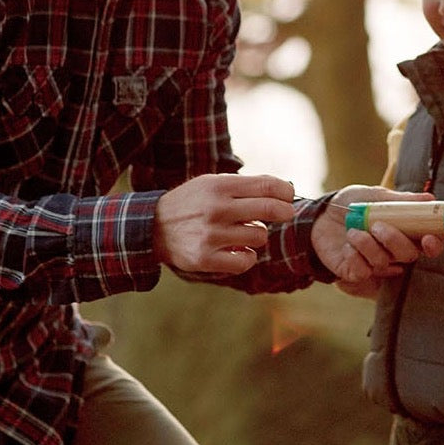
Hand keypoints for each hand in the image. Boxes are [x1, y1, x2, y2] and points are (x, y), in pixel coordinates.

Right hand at [154, 173, 295, 275]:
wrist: (153, 227)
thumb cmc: (192, 203)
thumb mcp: (212, 184)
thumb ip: (245, 185)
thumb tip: (283, 187)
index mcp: (219, 187)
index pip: (267, 186)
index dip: (286, 191)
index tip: (290, 196)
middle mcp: (216, 210)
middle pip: (270, 209)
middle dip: (285, 211)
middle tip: (286, 213)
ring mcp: (211, 235)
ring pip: (260, 236)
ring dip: (258, 234)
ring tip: (243, 231)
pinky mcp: (205, 259)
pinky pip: (245, 261)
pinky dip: (248, 256)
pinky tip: (240, 250)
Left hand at [312, 185, 443, 285]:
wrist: (320, 215)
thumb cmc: (351, 204)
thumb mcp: (375, 196)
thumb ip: (401, 201)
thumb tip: (429, 198)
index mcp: (404, 231)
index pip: (428, 243)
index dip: (434, 244)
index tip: (429, 238)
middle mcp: (393, 250)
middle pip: (409, 255)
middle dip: (395, 240)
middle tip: (377, 226)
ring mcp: (375, 263)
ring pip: (384, 262)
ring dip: (368, 245)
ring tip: (353, 230)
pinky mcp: (356, 273)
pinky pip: (363, 271)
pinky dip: (355, 256)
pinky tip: (346, 245)